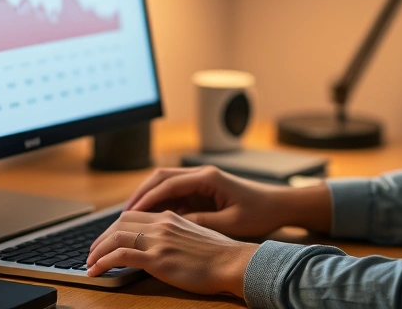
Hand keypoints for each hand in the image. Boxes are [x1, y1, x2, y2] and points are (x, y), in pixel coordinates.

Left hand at [86, 209, 258, 295]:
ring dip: (97, 250)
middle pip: (120, 223)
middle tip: (92, 252)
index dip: (115, 228)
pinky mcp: (157, 258)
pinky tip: (96, 271)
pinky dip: (103, 262)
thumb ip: (177, 236)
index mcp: (172, 217)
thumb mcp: (198, 236)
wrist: (234, 263)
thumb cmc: (222, 255)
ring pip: (115, 237)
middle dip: (101, 238)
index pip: (134, 216)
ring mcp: (159, 240)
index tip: (107, 240)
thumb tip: (164, 246)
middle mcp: (162, 224)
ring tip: (89, 263)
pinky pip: (120, 255)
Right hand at [125, 165, 324, 237]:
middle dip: (140, 195)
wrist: (278, 205)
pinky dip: (160, 206)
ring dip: (148, 199)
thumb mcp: (230, 223)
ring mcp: (201, 182)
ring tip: (131, 219)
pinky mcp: (202, 191)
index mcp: (208, 177)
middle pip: (161, 178)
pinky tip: (151, 222)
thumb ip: (202, 223)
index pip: (168, 184)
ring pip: (165, 186)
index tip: (131, 213)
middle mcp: (201, 175)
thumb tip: (173, 226)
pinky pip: (175, 196)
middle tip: (123, 215)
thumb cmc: (259, 212)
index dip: (147, 198)